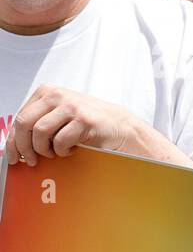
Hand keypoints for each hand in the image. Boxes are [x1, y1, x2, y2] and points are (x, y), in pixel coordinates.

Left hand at [4, 86, 141, 166]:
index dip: (13, 140)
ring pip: (40, 133)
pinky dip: (63, 151)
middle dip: (24, 147)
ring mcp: (70, 107)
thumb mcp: (60, 115)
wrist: (120, 126)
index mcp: (47, 92)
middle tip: (30, 159)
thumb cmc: (89, 122)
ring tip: (54, 153)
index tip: (13, 155)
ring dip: (45, 149)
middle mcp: (56, 96)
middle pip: (25, 124)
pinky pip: (61, 141)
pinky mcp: (83, 120)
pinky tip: (71, 149)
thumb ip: (40, 121)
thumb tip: (17, 142)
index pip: (20, 117)